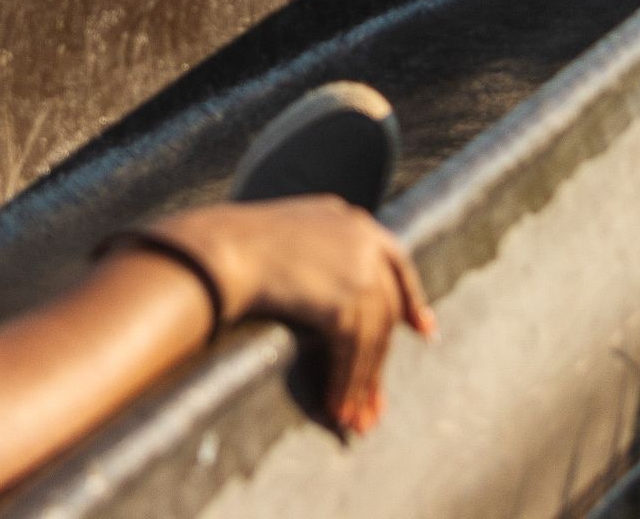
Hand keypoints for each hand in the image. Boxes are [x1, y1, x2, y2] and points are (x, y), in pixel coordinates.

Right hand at [124, 197, 433, 435]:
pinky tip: (336, 409)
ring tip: (351, 420)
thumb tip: (321, 301)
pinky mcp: (347, 301)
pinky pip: (353, 354)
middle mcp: (363, 239)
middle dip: (377, 363)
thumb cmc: (228, 248)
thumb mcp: (283, 241)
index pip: (395, 262)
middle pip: (383, 310)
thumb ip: (313, 261)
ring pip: (371, 338)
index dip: (410, 299)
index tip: (422, 330)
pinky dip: (346, 386)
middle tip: (375, 405)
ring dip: (360, 384)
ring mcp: (359, 269)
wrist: (218, 252)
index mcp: (349, 219)